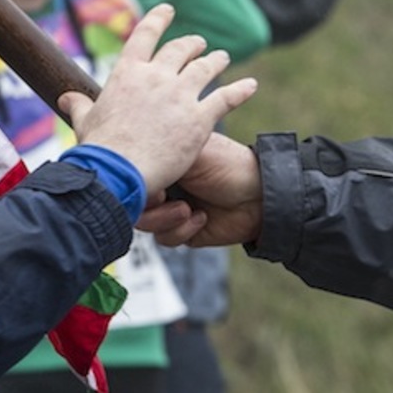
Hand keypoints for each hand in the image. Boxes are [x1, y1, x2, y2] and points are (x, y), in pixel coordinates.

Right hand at [58, 4, 257, 196]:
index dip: (158, 20)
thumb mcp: (86, 122)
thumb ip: (80, 106)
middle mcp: (157, 77)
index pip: (144, 37)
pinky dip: (241, 90)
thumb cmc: (98, 149)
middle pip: (180, 50)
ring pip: (205, 69)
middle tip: (199, 44)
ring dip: (216, 60)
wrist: (118, 170)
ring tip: (222, 57)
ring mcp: (181, 95)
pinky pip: (226, 98)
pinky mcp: (200, 118)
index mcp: (128, 73)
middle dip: (191, 44)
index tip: (168, 10)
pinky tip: (251, 85)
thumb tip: (67, 98)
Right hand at [139, 133, 263, 246]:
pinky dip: (181, 230)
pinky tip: (201, 218)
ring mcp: (170, 207)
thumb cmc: (230, 166)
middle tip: (162, 198)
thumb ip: (161, 157)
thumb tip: (131, 170)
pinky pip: (164, 238)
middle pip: (133, 200)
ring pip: (145, 223)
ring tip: (186, 210)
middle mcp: (164, 183)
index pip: (133, 170)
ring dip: (164, 219)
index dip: (134, 179)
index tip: (146, 181)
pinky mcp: (182, 230)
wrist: (261, 198)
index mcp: (165, 159)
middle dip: (145, 204)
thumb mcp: (193, 154)